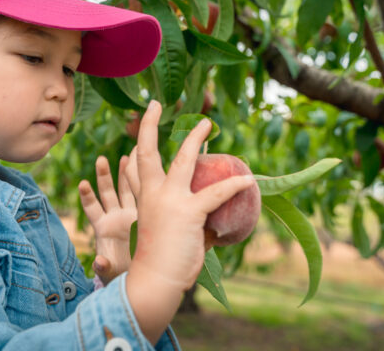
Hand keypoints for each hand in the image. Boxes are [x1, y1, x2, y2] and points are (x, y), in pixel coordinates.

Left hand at [78, 154, 137, 284]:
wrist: (141, 276)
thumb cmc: (121, 274)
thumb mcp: (112, 271)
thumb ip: (104, 266)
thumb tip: (98, 263)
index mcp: (102, 228)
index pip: (92, 208)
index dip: (87, 196)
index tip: (82, 183)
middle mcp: (114, 218)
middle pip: (107, 193)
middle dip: (104, 176)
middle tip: (101, 159)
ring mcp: (128, 215)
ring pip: (125, 190)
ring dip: (123, 174)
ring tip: (125, 157)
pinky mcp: (143, 216)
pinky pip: (141, 196)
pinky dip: (142, 184)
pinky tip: (146, 169)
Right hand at [128, 100, 253, 291]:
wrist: (155, 279)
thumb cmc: (161, 260)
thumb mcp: (168, 232)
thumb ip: (189, 220)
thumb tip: (216, 224)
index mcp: (144, 198)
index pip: (136, 163)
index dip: (138, 140)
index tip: (140, 124)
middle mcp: (153, 193)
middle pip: (147, 152)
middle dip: (149, 125)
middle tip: (155, 104)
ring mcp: (170, 200)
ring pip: (182, 160)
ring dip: (194, 139)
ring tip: (207, 124)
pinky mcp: (189, 212)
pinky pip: (216, 193)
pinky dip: (234, 185)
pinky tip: (247, 180)